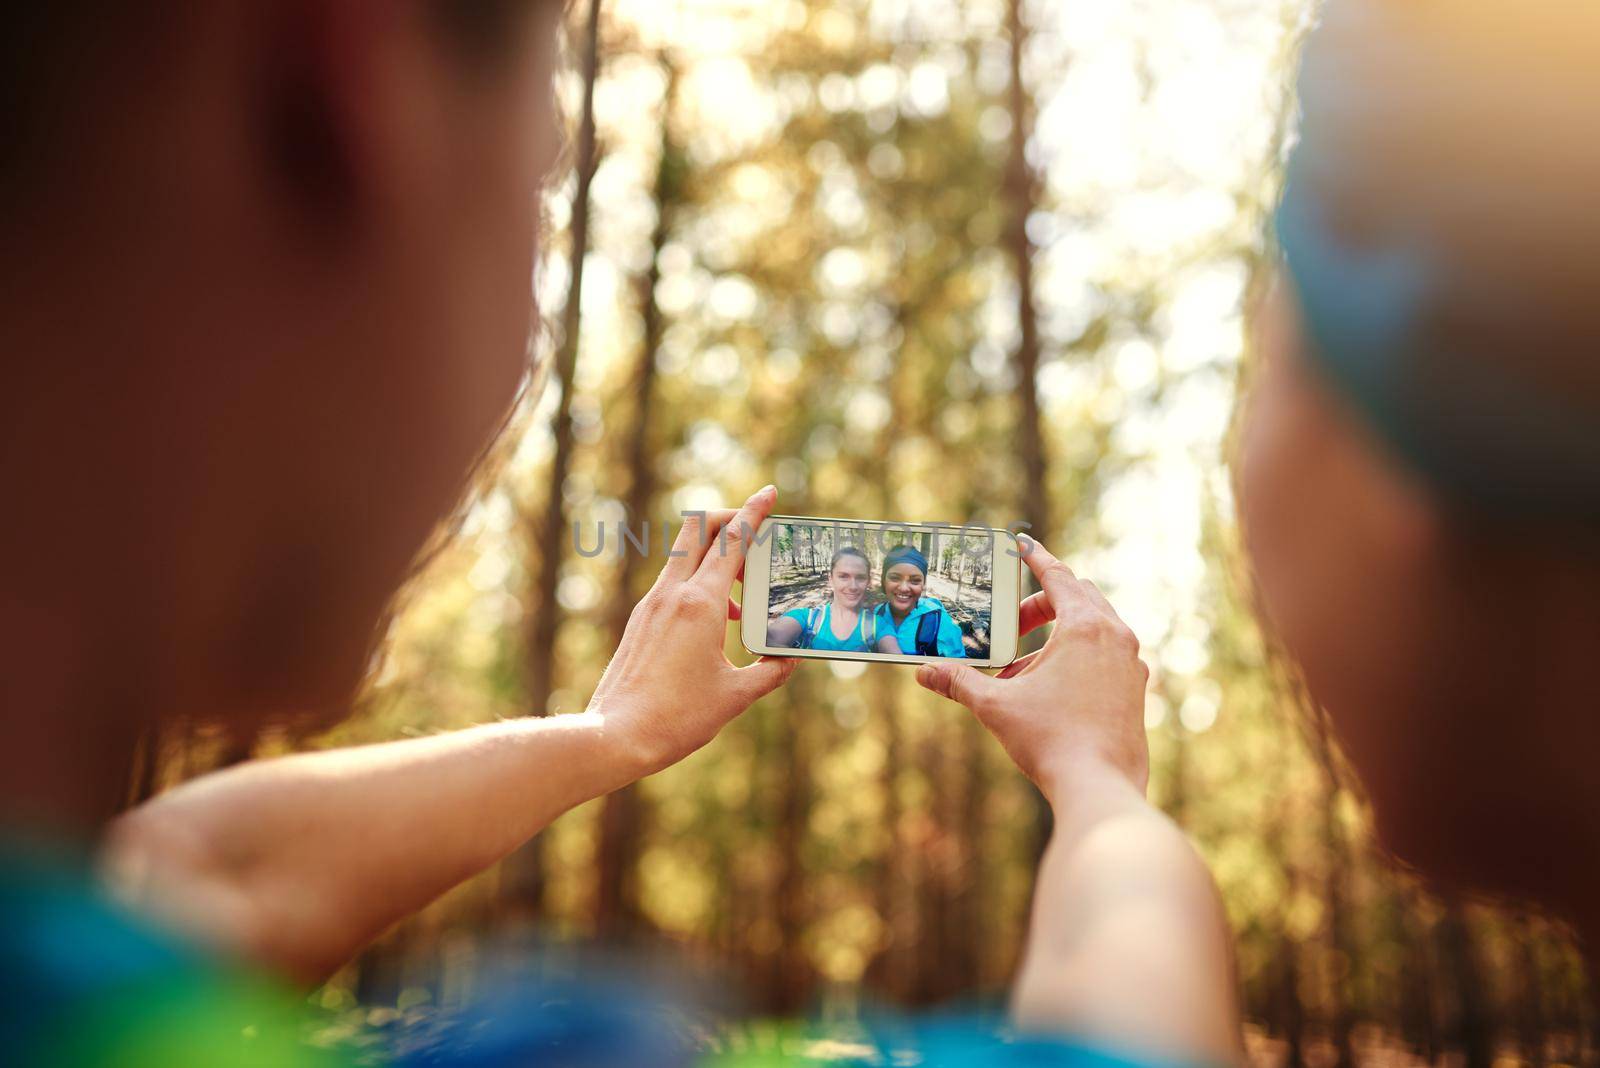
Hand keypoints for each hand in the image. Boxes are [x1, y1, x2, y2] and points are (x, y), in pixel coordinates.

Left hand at [587, 485, 798, 776]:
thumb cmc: (677, 718)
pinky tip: (718, 623)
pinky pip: (674, 585)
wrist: (616, 736)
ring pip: (684, 558)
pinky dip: (699, 585)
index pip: (732, 543)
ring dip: (716, 559)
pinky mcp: (641, 621)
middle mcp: (672, 595)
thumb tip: (791, 656)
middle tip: (754, 528)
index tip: (769, 492)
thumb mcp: (736, 697)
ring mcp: (651, 605)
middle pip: (698, 530)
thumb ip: (771, 671)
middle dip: (728, 519)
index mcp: (701, 604)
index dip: (754, 514)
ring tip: (743, 598)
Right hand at [915, 538, 1149, 800]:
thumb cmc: (1051, 740)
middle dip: (1041, 605)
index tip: (1021, 545)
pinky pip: (1105, 656)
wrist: (1100, 787)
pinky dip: (1076, 659)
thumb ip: (960, 681)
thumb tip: (925, 672)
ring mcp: (1131, 664)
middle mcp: (1115, 637)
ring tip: (1021, 671)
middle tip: (1011, 625)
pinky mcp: (1136, 690)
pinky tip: (1048, 691)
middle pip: (1078, 598)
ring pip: (1093, 629)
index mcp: (1085, 627)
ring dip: (1056, 636)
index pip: (1058, 576)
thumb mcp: (996, 705)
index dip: (1035, 558)